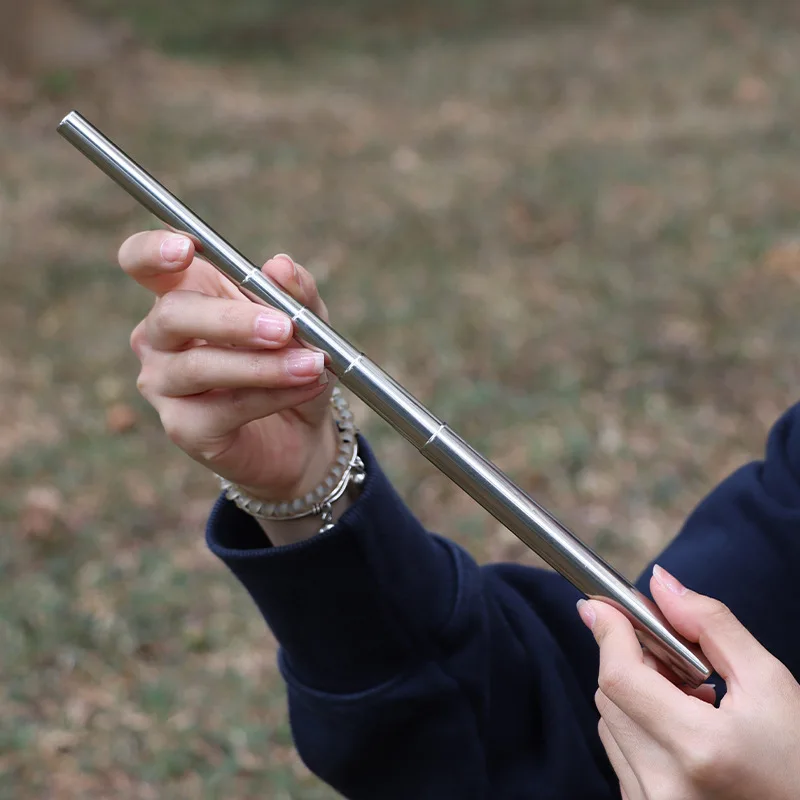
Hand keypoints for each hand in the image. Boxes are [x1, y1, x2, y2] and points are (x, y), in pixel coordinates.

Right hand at [119, 231, 337, 505]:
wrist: (303, 430)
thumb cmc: (292, 362)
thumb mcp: (306, 322)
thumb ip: (296, 293)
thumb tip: (280, 266)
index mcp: (182, 294)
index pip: (140, 262)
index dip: (152, 251)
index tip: (186, 249)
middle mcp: (158, 337)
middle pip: (173, 314)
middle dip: (232, 319)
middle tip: (284, 328)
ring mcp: (163, 384)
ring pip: (200, 367)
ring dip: (264, 365)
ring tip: (312, 364)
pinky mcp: (183, 427)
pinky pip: (226, 407)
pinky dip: (274, 395)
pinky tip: (307, 387)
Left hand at [578, 566, 799, 799]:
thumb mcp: (769, 683)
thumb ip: (710, 625)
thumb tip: (660, 584)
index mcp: (698, 748)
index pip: (620, 677)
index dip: (609, 632)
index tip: (604, 606)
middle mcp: (665, 786)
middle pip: (610, 696)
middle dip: (632, 661)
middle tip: (674, 656)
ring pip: (610, 724)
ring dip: (636, 697)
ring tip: (692, 701)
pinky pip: (621, 754)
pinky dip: (640, 729)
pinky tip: (684, 731)